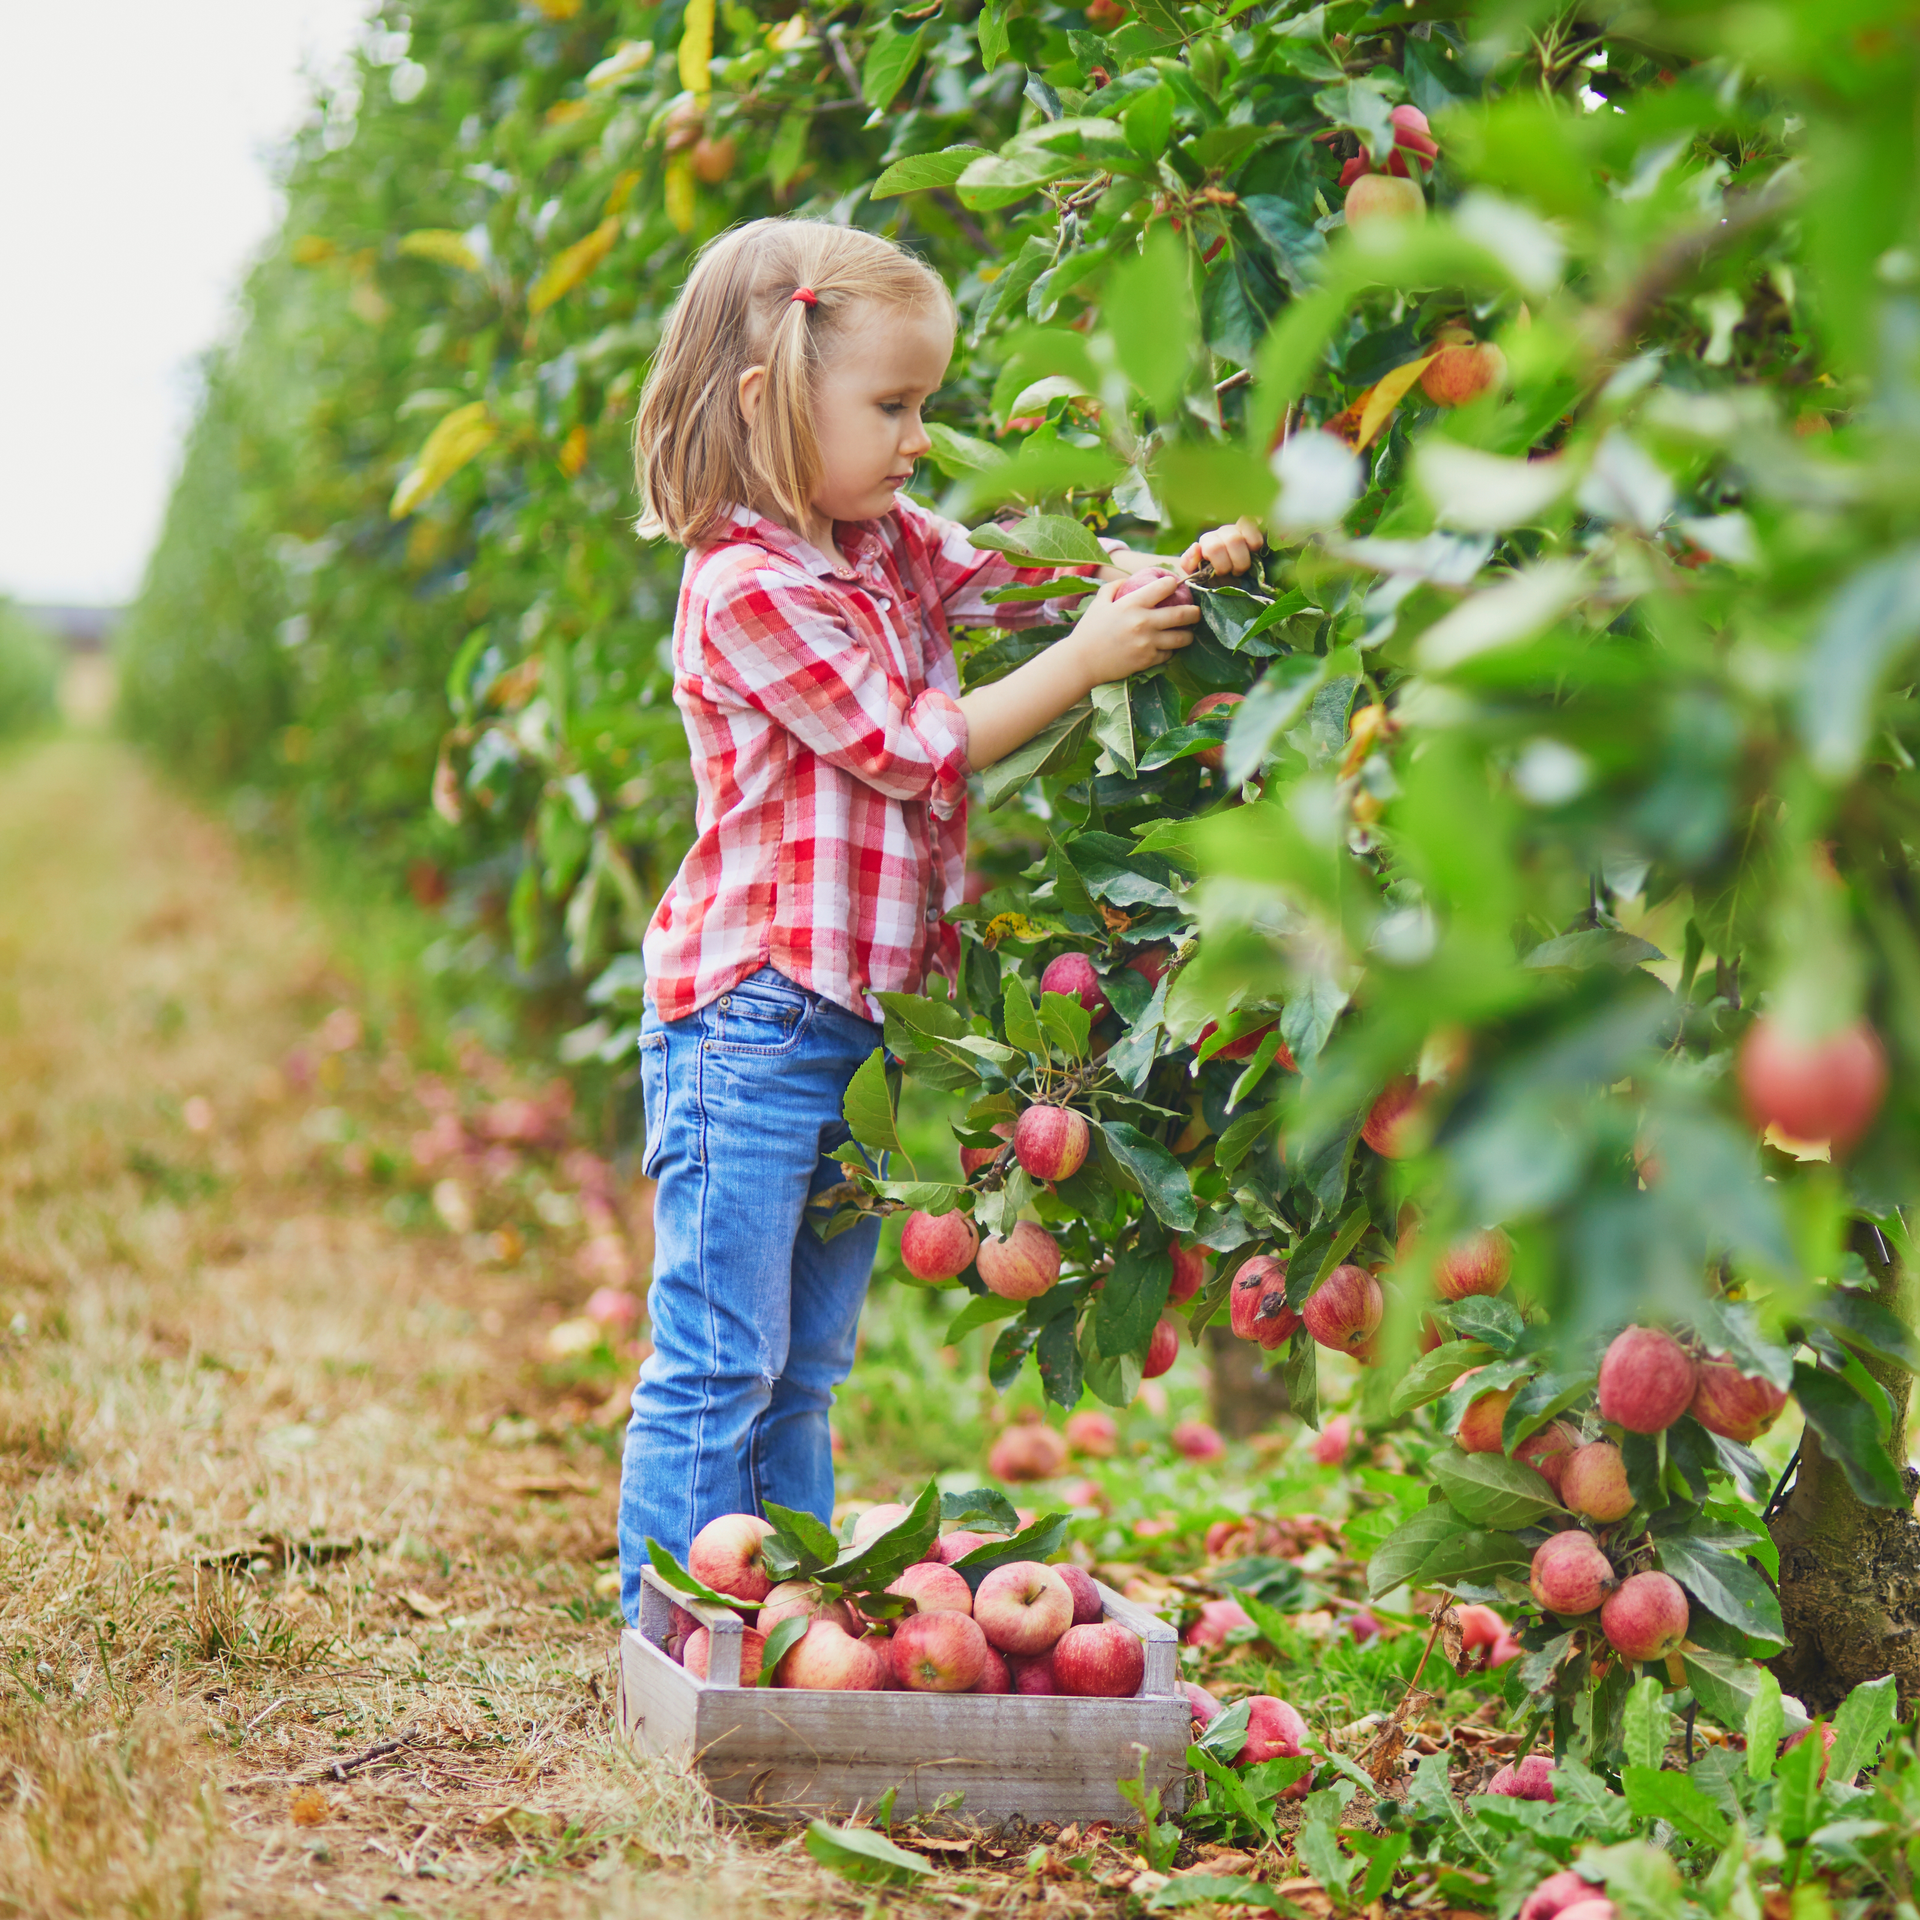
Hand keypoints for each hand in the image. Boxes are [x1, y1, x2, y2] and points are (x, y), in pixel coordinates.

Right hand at [1063, 571, 1200, 689]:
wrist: (1081, 662)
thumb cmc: (1088, 631)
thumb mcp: (1099, 602)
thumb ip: (1115, 586)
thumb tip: (1130, 579)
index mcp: (1132, 604)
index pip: (1164, 587)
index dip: (1173, 584)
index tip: (1176, 586)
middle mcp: (1143, 622)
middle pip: (1182, 614)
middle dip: (1194, 612)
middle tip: (1196, 611)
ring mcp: (1147, 643)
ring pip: (1181, 638)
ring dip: (1188, 634)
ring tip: (1187, 632)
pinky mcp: (1147, 661)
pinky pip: (1169, 654)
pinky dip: (1170, 651)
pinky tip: (1168, 647)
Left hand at [1177, 515, 1264, 576]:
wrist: (1228, 580)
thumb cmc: (1212, 577)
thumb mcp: (1196, 574)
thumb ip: (1189, 563)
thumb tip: (1196, 547)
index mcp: (1207, 541)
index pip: (1214, 548)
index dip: (1221, 565)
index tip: (1222, 574)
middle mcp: (1222, 532)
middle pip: (1234, 540)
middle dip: (1237, 563)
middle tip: (1235, 573)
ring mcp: (1238, 528)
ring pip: (1246, 534)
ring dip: (1246, 557)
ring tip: (1244, 567)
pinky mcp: (1252, 528)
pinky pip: (1255, 527)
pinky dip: (1256, 543)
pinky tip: (1254, 553)